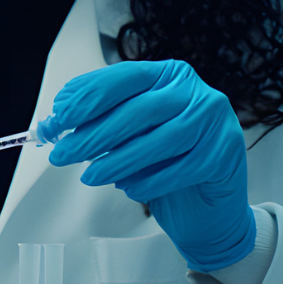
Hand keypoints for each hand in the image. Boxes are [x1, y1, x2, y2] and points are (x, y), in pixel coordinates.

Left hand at [42, 60, 255, 271]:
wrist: (207, 207)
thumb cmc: (165, 164)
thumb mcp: (131, 136)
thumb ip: (102, 123)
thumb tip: (58, 121)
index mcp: (170, 76)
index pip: (125, 77)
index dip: (90, 95)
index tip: (60, 115)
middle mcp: (196, 92)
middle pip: (139, 110)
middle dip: (94, 133)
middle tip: (63, 153)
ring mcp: (216, 122)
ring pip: (160, 139)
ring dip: (118, 160)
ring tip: (90, 176)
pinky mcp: (225, 154)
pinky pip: (181, 168)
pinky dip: (150, 180)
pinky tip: (129, 188)